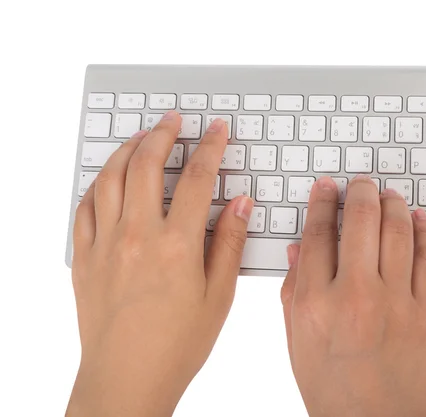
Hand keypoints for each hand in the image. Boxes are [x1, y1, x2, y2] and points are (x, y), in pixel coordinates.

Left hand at [66, 113, 252, 416]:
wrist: (127, 378)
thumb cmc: (176, 344)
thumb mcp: (218, 295)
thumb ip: (228, 243)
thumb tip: (240, 204)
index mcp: (177, 244)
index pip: (198, 179)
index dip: (210, 147)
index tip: (217, 131)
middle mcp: (138, 235)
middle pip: (148, 164)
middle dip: (163, 134)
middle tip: (173, 121)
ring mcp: (106, 244)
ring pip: (112, 178)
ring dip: (128, 150)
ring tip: (141, 138)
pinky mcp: (85, 258)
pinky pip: (84, 207)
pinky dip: (97, 185)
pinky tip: (108, 180)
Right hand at [281, 175, 425, 416]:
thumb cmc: (331, 385)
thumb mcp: (296, 339)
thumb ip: (294, 289)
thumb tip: (299, 249)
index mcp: (315, 303)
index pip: (318, 234)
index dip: (323, 203)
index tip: (327, 188)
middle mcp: (355, 296)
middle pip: (360, 222)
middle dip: (360, 192)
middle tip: (360, 184)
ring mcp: (396, 302)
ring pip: (397, 231)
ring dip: (392, 204)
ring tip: (387, 195)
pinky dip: (423, 232)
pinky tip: (417, 219)